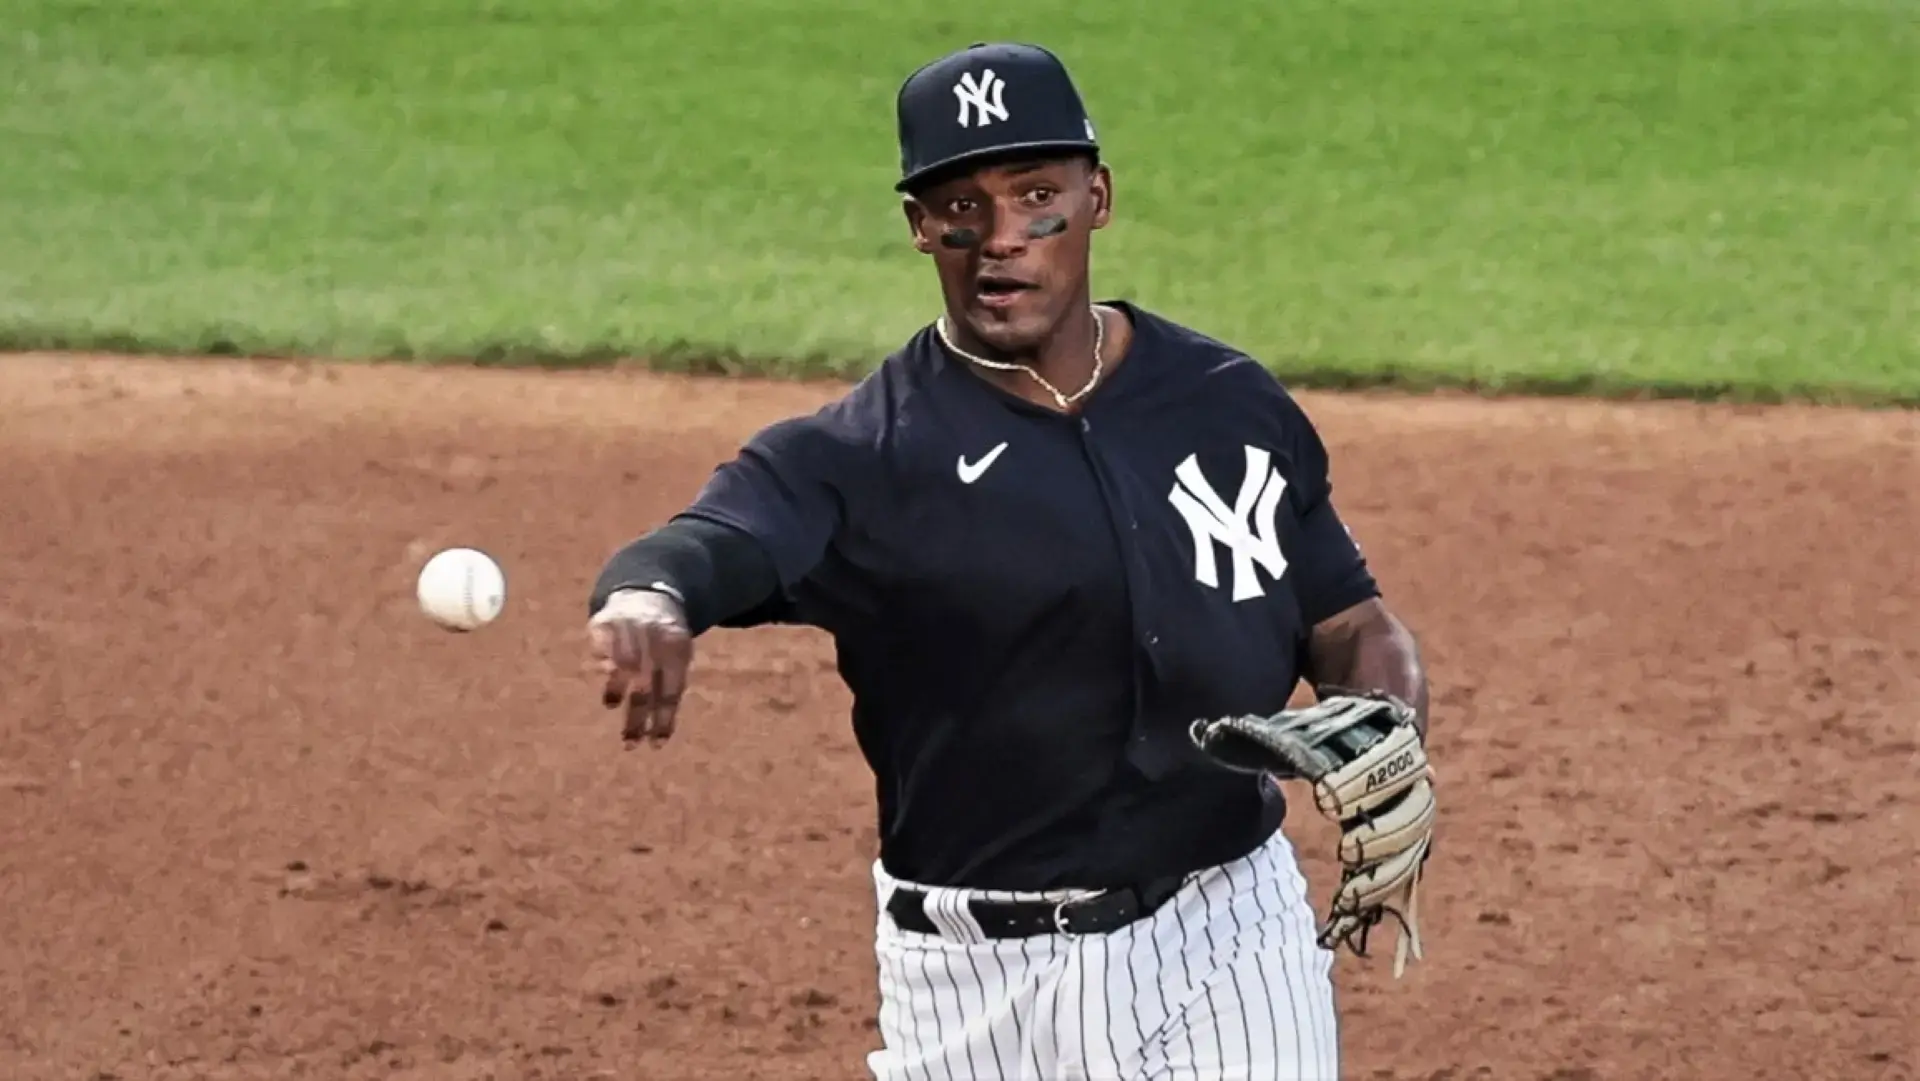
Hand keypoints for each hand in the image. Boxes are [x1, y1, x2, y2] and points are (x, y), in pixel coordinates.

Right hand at [587, 588, 693, 745]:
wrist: (648, 597)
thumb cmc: (666, 641)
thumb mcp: (679, 658)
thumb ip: (669, 687)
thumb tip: (656, 730)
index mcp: (678, 651)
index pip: (669, 692)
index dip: (662, 720)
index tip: (655, 744)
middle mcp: (652, 640)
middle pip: (644, 688)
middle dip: (636, 720)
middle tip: (630, 744)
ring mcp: (627, 630)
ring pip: (619, 670)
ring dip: (615, 692)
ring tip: (611, 705)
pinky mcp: (604, 624)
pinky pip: (601, 653)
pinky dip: (602, 666)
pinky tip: (604, 671)